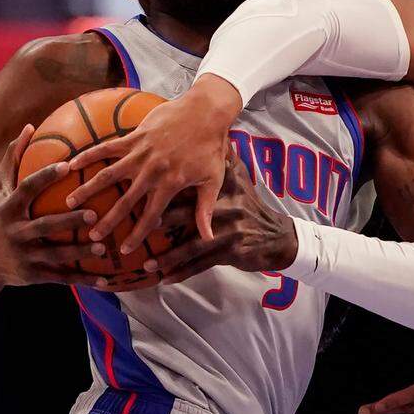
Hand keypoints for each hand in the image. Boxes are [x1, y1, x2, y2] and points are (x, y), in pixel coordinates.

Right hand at [0, 124, 104, 289]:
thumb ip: (13, 159)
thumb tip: (30, 126)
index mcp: (8, 208)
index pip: (27, 189)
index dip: (45, 177)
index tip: (67, 165)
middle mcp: (14, 232)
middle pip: (43, 226)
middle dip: (68, 222)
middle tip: (94, 213)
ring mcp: (23, 256)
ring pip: (55, 256)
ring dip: (79, 253)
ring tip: (103, 248)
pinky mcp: (32, 276)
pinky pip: (61, 278)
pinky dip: (83, 280)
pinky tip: (106, 279)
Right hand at [65, 75, 242, 252]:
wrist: (206, 111)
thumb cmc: (211, 147)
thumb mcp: (213, 180)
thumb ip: (205, 209)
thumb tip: (208, 238)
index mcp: (170, 184)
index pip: (150, 216)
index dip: (137, 235)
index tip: (124, 251)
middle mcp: (152, 171)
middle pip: (125, 201)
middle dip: (108, 221)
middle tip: (92, 236)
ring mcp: (141, 153)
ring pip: (108, 174)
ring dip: (88, 189)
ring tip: (71, 202)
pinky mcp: (135, 136)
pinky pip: (107, 147)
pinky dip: (89, 154)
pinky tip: (72, 162)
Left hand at [142, 153, 296, 283]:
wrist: (276, 236)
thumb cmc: (250, 205)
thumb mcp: (240, 179)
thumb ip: (223, 160)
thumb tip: (211, 134)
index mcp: (223, 188)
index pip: (191, 186)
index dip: (166, 189)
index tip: (141, 192)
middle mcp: (225, 208)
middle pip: (187, 216)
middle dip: (160, 223)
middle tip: (137, 229)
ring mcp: (228, 232)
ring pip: (191, 245)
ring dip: (167, 256)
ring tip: (146, 264)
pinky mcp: (231, 253)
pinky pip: (202, 264)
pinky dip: (182, 272)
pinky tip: (164, 280)